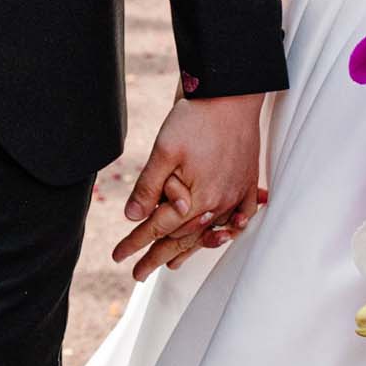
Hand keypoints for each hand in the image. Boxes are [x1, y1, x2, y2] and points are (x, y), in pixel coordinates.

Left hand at [109, 93, 262, 279]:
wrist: (231, 92)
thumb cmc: (196, 118)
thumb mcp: (164, 150)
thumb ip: (149, 187)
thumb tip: (133, 217)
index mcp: (196, 199)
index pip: (159, 229)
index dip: (136, 244)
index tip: (118, 257)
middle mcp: (218, 203)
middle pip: (183, 238)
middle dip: (158, 256)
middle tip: (138, 273)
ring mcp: (235, 194)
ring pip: (209, 232)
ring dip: (190, 249)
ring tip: (173, 264)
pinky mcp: (247, 181)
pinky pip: (241, 215)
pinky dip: (231, 230)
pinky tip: (224, 236)